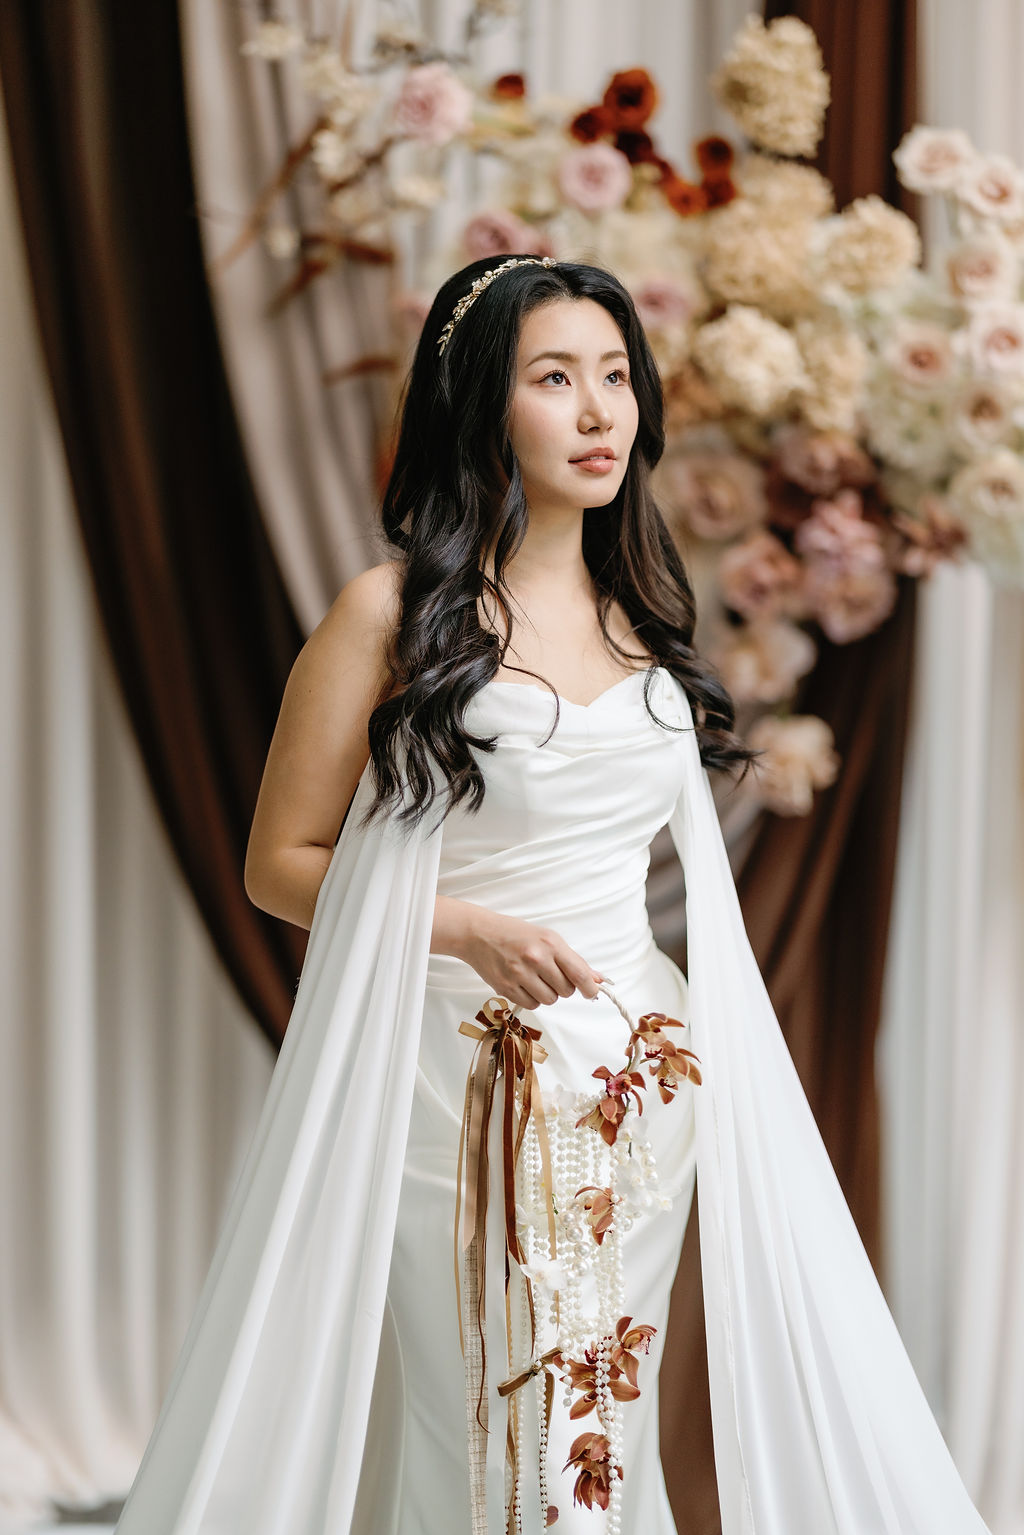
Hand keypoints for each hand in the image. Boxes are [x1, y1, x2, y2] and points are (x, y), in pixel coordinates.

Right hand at [439, 900, 603, 1010]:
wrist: (479, 934)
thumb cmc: (515, 934)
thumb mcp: (547, 938)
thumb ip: (572, 960)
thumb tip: (596, 979)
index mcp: (550, 944)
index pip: (579, 974)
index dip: (590, 988)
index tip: (592, 992)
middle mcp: (535, 959)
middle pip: (566, 991)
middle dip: (563, 987)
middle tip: (551, 975)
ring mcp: (519, 974)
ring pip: (550, 1000)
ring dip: (547, 993)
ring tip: (536, 978)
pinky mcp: (506, 988)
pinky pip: (532, 1005)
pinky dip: (532, 998)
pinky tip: (524, 983)